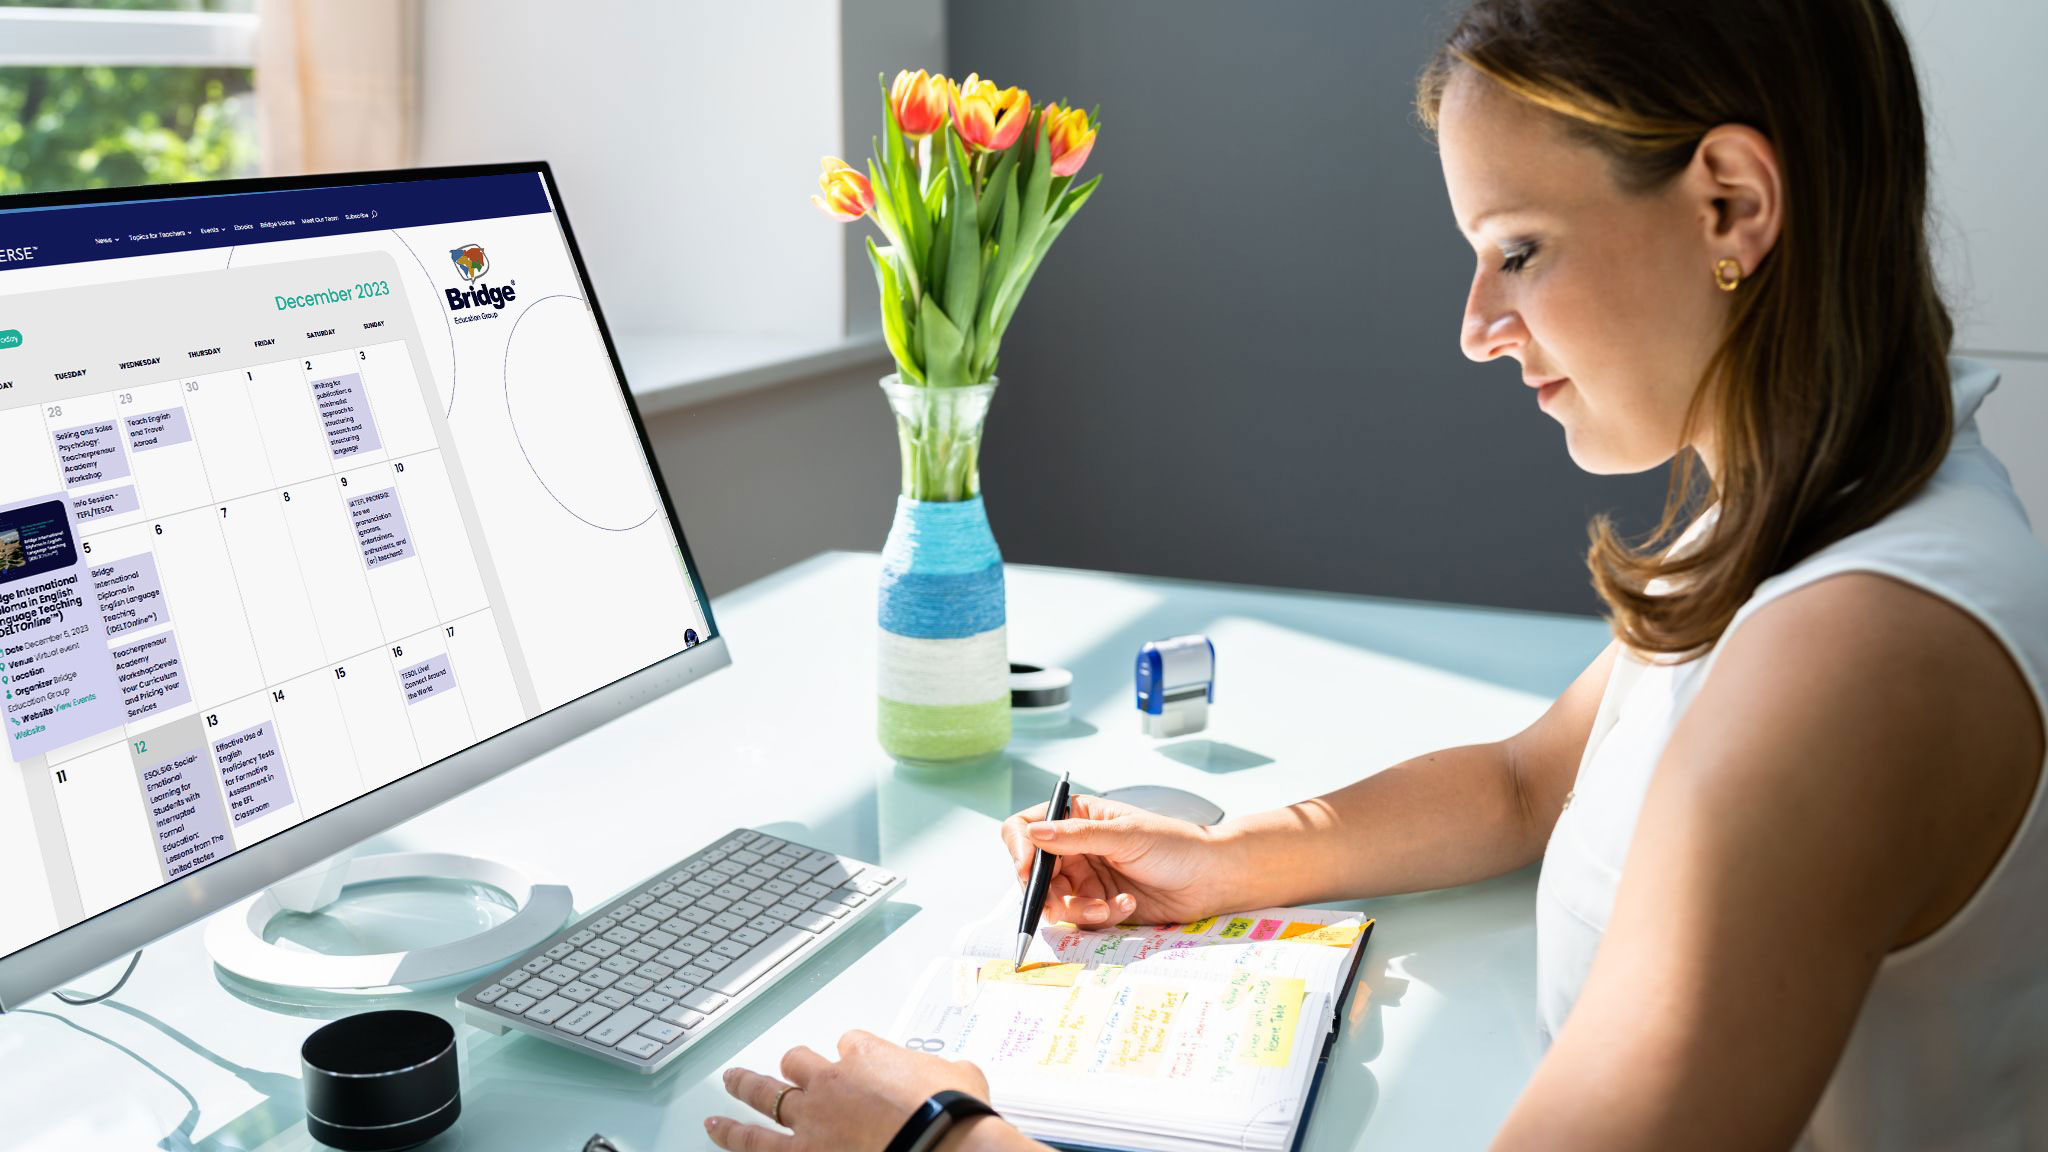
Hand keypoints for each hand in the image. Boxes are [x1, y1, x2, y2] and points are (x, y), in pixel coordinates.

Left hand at [708, 1030, 1008, 1150]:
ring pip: (767, 1096)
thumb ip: (943, 1072)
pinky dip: (734, 1136)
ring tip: (730, 1083)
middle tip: (784, 1065)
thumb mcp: (959, 1077)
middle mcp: (831, 1080)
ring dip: (745, 1088)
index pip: (850, 1044)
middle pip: (799, 1062)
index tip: (857, 1062)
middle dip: (792, 1064)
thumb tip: (956, 1077)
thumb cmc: (951, 1112)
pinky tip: (717, 1129)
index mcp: (868, 1054)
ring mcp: (811, 1118)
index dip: (853, 1054)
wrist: (938, 1143)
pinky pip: (757, 1143)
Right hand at [1000, 792, 1236, 926]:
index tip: (1028, 869)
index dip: (1021, 849)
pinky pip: (1080, 918)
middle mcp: (1074, 847)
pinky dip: (1099, 917)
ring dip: (1078, 909)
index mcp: (1077, 817)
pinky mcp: (1098, 904)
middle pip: (1033, 873)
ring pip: (1054, 901)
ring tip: (1108, 907)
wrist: (1210, 879)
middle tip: (1073, 902)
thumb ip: (1077, 836)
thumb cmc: (1174, 845)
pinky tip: (1127, 906)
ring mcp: (1085, 877)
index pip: (1026, 829)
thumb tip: (1034, 833)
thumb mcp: (1125, 835)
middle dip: (1049, 892)